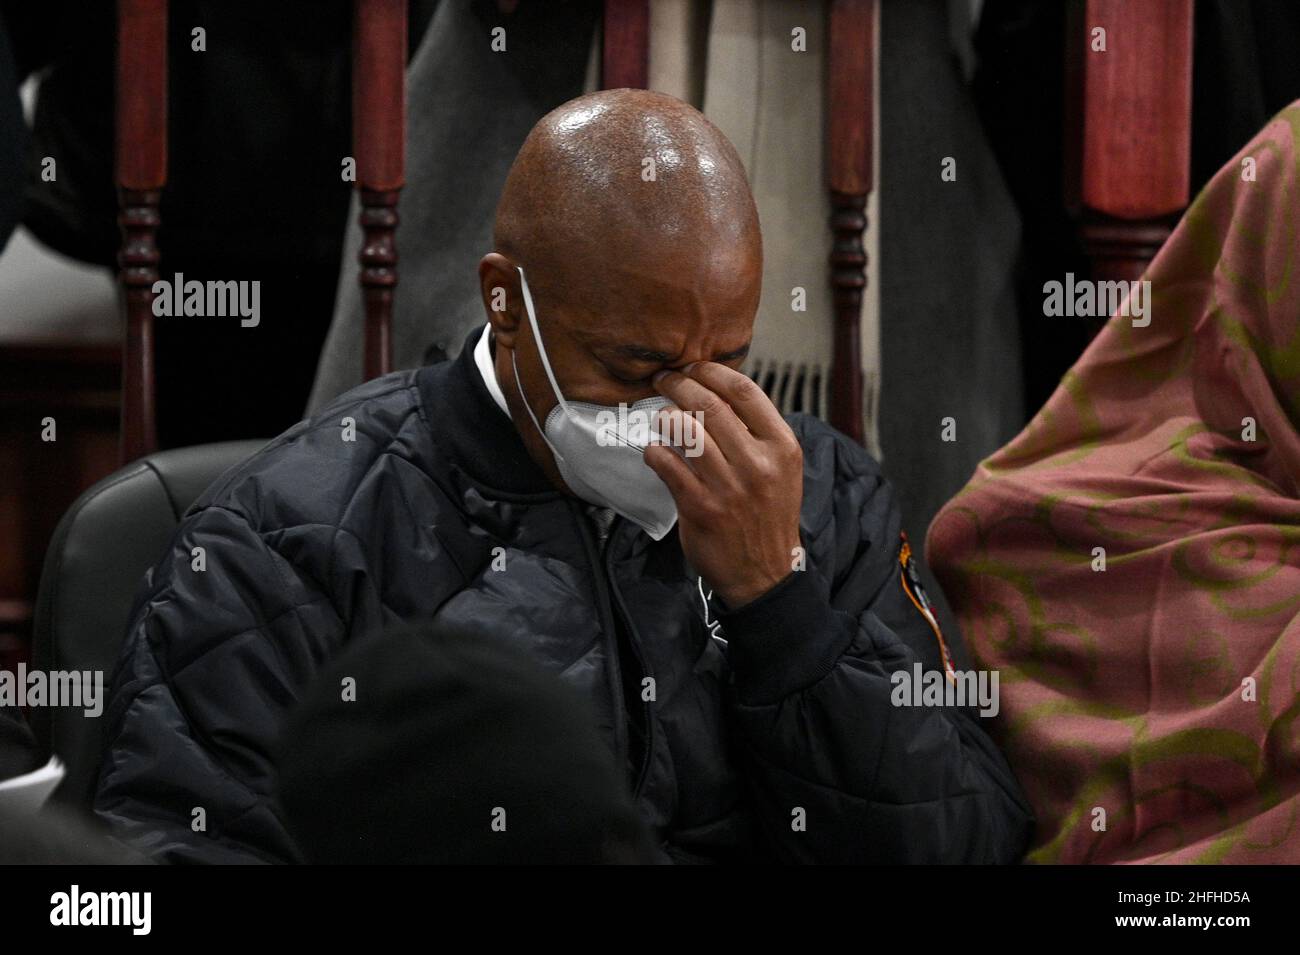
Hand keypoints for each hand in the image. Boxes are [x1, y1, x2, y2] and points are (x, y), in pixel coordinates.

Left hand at [644, 362, 803, 608]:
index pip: (745, 391)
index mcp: (781, 447)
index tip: (694, 367)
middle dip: (680, 385)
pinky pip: (666, 464)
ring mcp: (728, 487)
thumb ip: (757, 433)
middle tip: (665, 380)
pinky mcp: (700, 508)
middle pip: (710, 405)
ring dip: (666, 416)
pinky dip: (655, 451)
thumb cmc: (769, 516)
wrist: (766, 573)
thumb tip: (717, 394)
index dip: (712, 371)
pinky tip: (656, 451)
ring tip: (662, 417)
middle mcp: (757, 464)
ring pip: (685, 430)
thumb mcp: (781, 470)